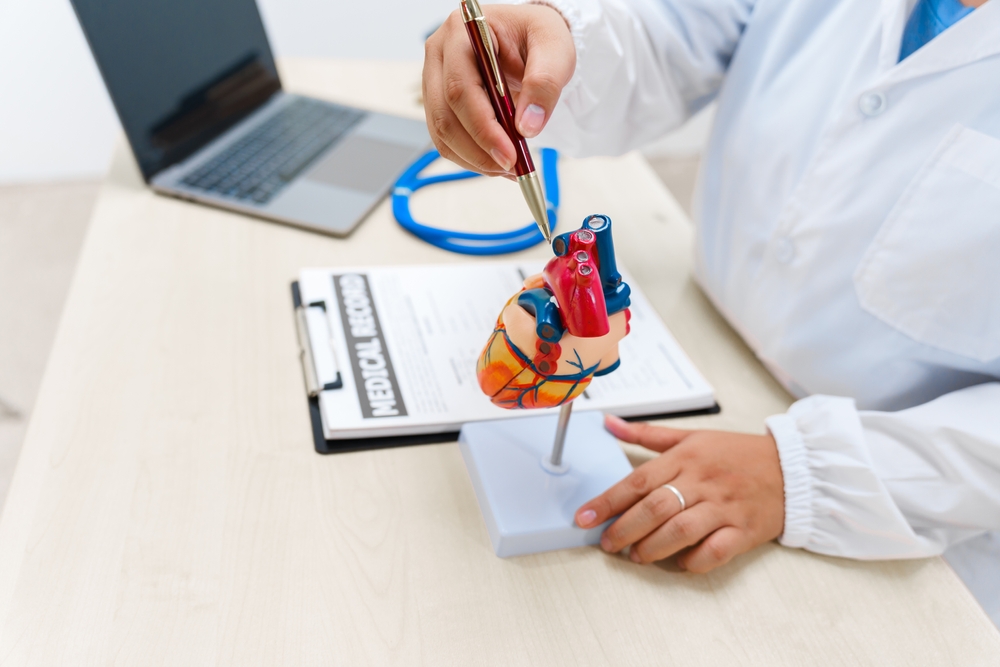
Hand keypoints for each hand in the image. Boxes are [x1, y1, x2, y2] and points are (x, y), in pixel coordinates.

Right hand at [422, 4, 574, 174]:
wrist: (531, 41)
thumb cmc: (539, 36)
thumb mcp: (555, 48)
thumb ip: (544, 83)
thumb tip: (527, 127)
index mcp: (461, 33)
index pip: (460, 88)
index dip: (482, 127)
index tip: (510, 155)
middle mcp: (439, 55)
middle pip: (444, 115)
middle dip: (478, 150)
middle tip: (512, 168)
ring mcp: (435, 81)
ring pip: (442, 133)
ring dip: (475, 159)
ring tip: (511, 168)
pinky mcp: (440, 103)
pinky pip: (448, 140)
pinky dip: (472, 157)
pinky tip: (500, 161)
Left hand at [575, 415, 784, 572]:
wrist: (792, 468)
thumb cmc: (737, 453)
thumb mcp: (692, 436)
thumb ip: (648, 434)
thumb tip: (610, 423)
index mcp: (686, 457)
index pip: (638, 481)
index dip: (607, 501)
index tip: (584, 517)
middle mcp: (703, 481)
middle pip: (655, 508)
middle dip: (625, 529)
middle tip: (607, 543)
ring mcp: (724, 507)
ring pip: (681, 530)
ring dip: (653, 547)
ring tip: (636, 556)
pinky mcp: (745, 530)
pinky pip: (715, 550)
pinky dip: (694, 561)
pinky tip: (680, 563)